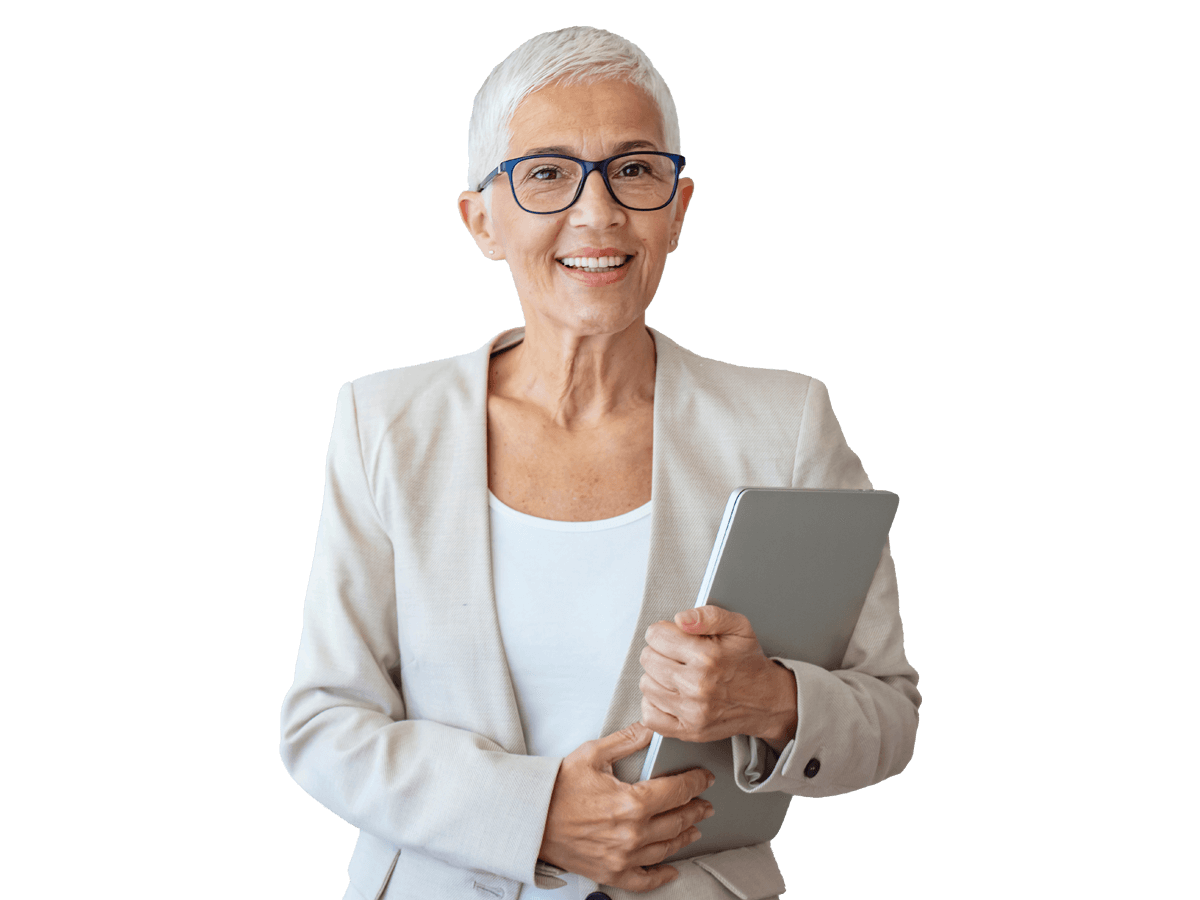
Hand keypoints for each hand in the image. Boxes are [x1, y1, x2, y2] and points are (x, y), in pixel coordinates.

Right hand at [538, 722, 714, 891]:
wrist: (531, 818)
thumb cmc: (558, 787)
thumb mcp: (593, 754)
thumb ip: (628, 740)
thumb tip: (652, 728)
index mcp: (632, 802)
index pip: (678, 791)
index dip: (696, 782)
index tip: (704, 779)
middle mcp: (633, 833)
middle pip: (678, 821)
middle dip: (696, 809)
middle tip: (705, 803)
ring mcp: (623, 856)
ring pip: (667, 848)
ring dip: (685, 836)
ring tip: (693, 828)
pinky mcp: (612, 872)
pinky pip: (645, 880)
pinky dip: (661, 875)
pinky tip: (671, 869)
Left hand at [640, 606, 797, 748]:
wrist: (767, 701)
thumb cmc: (747, 662)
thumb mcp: (738, 627)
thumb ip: (709, 615)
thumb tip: (681, 619)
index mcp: (708, 657)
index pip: (655, 636)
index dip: (663, 632)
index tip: (674, 637)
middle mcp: (698, 686)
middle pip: (648, 659)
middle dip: (659, 652)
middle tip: (677, 656)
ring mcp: (692, 712)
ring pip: (646, 685)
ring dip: (657, 677)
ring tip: (678, 675)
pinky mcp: (688, 731)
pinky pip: (649, 716)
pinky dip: (655, 704)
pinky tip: (671, 695)